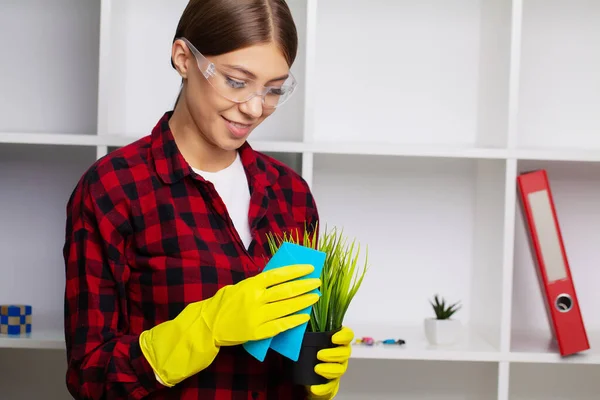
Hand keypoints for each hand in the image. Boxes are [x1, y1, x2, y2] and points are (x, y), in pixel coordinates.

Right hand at [140, 264, 320, 386]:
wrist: (209, 325)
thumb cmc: (226, 303)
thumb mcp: (240, 286)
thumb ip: (258, 283)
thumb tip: (280, 278)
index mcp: (251, 285)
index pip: (279, 275)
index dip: (296, 271)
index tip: (310, 268)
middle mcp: (256, 299)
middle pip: (286, 291)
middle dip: (304, 286)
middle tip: (317, 282)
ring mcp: (257, 317)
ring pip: (286, 308)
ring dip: (304, 302)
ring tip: (315, 297)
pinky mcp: (258, 332)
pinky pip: (281, 326)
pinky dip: (294, 321)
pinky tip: (304, 316)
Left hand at [306, 326, 353, 398]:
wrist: (305, 373)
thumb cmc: (307, 350)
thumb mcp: (306, 338)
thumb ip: (304, 329)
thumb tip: (298, 320)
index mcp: (337, 340)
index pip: (348, 335)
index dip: (344, 336)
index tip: (333, 338)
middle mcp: (341, 353)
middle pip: (345, 353)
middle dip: (333, 354)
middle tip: (319, 355)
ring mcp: (338, 368)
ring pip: (340, 369)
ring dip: (329, 369)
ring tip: (317, 369)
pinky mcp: (332, 382)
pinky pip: (331, 386)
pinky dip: (323, 388)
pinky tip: (314, 388)